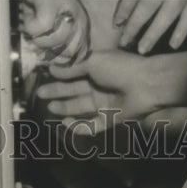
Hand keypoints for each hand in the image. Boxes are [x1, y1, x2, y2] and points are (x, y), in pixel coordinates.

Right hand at [19, 0, 89, 66]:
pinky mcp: (50, 7)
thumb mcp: (55, 17)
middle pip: (67, 51)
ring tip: (30, 25)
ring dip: (36, 37)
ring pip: (52, 42)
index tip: (45, 57)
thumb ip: (55, 38)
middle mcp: (78, 18)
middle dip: (49, 52)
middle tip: (34, 41)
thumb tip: (46, 61)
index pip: (79, 53)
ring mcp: (66, 12)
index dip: (62, 61)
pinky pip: (37, 30)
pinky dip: (29, 26)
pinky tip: (27, 16)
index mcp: (82, 22)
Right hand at [35, 50, 171, 132]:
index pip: (73, 74)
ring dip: (64, 108)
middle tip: (40, 94)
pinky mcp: (109, 119)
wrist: (146, 84)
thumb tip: (52, 68)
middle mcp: (98, 86)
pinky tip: (67, 124)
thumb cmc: (120, 67)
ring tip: (50, 108)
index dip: (59, 76)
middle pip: (73, 91)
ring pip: (79, 107)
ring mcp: (103, 104)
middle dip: (56, 92)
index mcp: (95, 69)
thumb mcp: (93, 62)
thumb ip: (72, 68)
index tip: (43, 76)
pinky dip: (79, 126)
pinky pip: (92, 125)